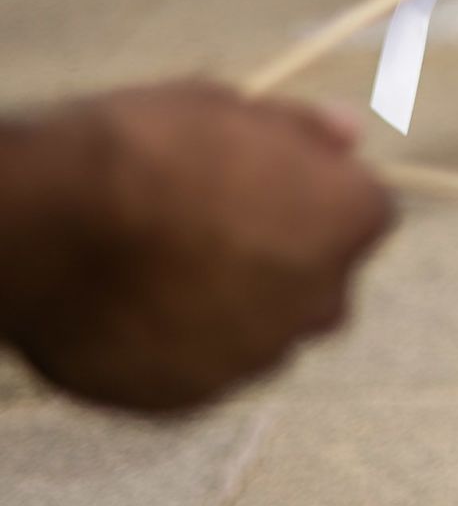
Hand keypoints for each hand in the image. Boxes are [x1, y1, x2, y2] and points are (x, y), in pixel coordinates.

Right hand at [0, 82, 391, 410]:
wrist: (43, 226)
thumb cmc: (142, 150)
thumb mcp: (230, 106)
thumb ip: (302, 127)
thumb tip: (349, 132)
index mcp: (346, 221)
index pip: (367, 211)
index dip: (323, 194)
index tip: (281, 182)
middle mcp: (318, 298)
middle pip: (324, 279)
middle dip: (291, 256)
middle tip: (223, 223)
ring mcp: (254, 356)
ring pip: (265, 328)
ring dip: (238, 303)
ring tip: (168, 262)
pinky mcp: (190, 399)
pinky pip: (204, 366)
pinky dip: (184, 342)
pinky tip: (139, 305)